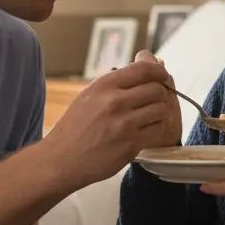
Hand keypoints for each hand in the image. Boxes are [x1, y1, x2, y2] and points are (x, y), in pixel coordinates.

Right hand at [43, 57, 176, 186]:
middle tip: (153, 102)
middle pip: (156, 89)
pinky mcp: (131, 144)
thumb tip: (147, 64)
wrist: (61, 159)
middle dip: (159, 95)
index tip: (163, 77)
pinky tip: (145, 132)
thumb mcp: (89, 95)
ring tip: (148, 119)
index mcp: (104, 85)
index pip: (143, 69)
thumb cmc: (75, 127)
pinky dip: (155, 130)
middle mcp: (115, 101)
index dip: (159, 71)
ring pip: (161, 109)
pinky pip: (158, 130)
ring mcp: (124, 123)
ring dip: (159, 114)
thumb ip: (116, 83)